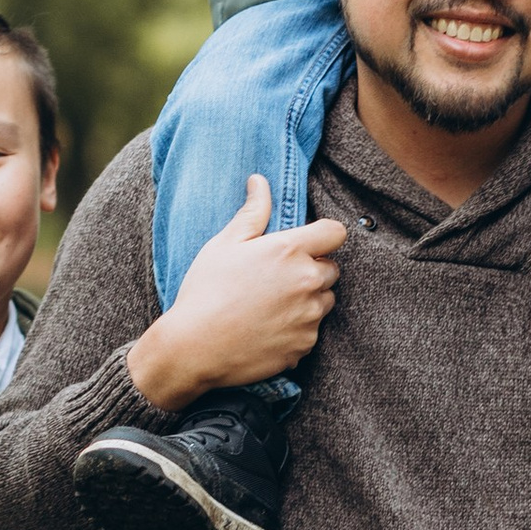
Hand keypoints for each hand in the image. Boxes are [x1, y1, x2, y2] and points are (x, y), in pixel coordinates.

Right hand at [129, 177, 345, 405]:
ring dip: (308, 300)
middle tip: (277, 278)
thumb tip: (260, 182)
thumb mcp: (225, 244)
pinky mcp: (305, 346)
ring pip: (324, 302)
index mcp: (289, 251)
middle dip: (312, 270)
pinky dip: (296, 330)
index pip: (335, 232)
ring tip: (270, 305)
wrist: (195, 348)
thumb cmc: (206, 291)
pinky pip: (311, 332)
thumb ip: (252, 212)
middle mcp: (307, 282)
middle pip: (332, 270)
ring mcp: (309, 317)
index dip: (323, 236)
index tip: (308, 243)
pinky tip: (266, 329)